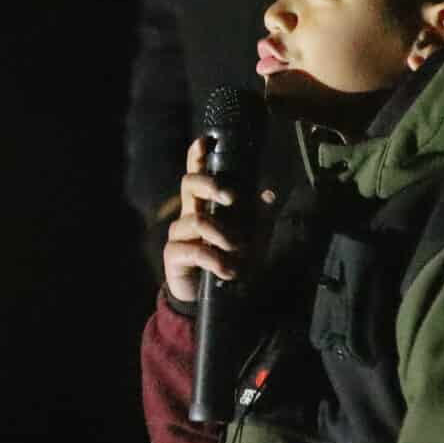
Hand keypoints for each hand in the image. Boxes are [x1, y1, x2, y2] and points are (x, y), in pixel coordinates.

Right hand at [161, 136, 269, 301]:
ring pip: (198, 221)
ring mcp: (179, 234)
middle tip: (231, 198)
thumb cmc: (233, 261)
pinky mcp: (174, 255)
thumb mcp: (253, 237)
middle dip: (211, 186)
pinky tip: (228, 272)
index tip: (205, 141)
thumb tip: (269, 192)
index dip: (197, 157)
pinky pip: (195, 250)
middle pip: (189, 185)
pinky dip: (216, 260)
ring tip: (238, 253)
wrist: (218, 301)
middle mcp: (189, 214)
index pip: (198, 174)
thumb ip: (260, 214)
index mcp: (206, 205)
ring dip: (224, 237)